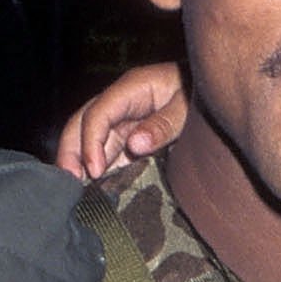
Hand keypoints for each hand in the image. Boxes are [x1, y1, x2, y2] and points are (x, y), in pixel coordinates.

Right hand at [57, 63, 188, 180]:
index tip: (94, 171)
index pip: (98, 114)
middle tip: (69, 184)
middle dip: (70, 152)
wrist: (211, 91)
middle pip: (81, 124)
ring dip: (80, 163)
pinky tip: (94, 188)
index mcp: (130, 89)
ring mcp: (121, 120)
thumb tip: (135, 145)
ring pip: (89, 139)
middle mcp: (119, 104)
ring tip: (76, 191)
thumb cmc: (197, 95)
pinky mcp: (127, 136)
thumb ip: (162, 126)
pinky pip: (105, 152)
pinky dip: (97, 169)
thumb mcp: (186, 108)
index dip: (91, 142)